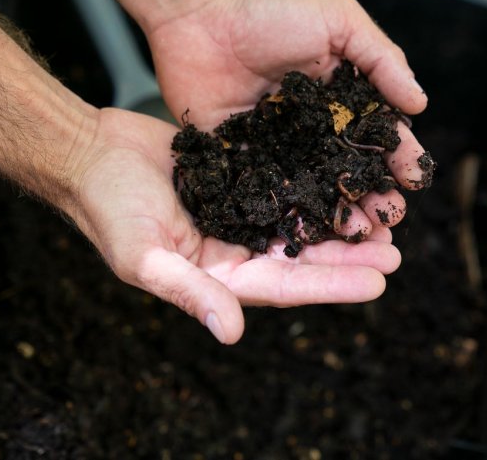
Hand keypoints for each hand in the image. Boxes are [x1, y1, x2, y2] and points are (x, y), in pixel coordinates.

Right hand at [70, 109, 401, 343]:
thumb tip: (230, 332)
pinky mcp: (235, 175)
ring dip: (338, 221)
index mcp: (215, 275)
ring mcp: (235, 210)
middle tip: (396, 251)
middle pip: (301, 257)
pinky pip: (282, 183)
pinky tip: (343, 177)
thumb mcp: (144, 257)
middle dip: (348, 257)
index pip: (283, 286)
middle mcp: (231, 248)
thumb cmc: (107, 209)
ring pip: (298, 220)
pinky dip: (313, 184)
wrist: (90, 153)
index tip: (378, 280)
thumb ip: (188, 292)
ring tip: (383, 218)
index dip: (331, 285)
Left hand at [146, 0, 430, 238]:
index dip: (400, 158)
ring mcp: (279, 148)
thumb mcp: (338, 20)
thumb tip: (420, 102)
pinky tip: (306, 234)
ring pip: (316, 190)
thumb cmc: (269, 11)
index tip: (414, 181)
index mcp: (341, 98)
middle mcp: (314, 129)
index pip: (379, 134)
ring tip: (357, 234)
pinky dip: (287, 215)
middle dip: (375, 196)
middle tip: (389, 219)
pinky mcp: (242, 161)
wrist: (198, 14)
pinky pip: (268, 194)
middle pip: (351, 171)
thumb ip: (381, 58)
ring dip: (339, 214)